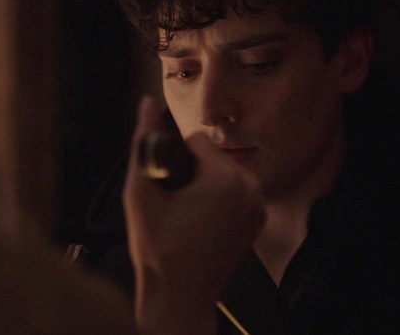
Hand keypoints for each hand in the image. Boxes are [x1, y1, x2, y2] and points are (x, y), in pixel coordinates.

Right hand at [123, 96, 264, 334]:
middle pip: (213, 157)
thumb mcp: (140, 193)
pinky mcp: (259, 221)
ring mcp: (259, 207)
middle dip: (193, 172)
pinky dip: (221, 201)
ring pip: (225, 174)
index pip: (197, 140)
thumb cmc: (158, 250)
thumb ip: (143, 141)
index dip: (175, 160)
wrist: (180, 297)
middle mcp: (251, 188)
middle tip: (177, 206)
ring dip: (207, 185)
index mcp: (226, 179)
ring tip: (188, 216)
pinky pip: (237, 193)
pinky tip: (203, 224)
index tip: (170, 189)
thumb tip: (147, 103)